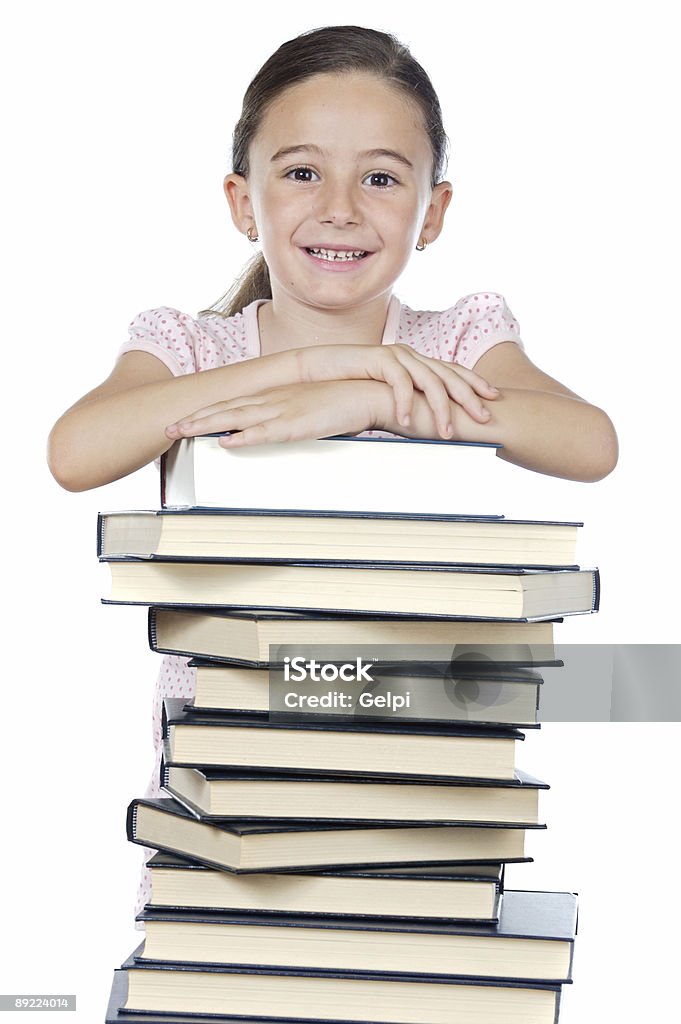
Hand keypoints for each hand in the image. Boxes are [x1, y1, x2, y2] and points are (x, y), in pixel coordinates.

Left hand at [165, 380, 384, 447]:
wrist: (367, 393)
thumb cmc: (340, 402)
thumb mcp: (307, 409)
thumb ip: (287, 418)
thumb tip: (270, 430)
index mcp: (274, 396)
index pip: (232, 404)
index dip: (205, 412)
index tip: (183, 419)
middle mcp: (273, 400)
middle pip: (225, 409)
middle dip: (194, 418)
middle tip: (167, 428)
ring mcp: (283, 410)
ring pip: (236, 418)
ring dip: (206, 425)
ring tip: (182, 431)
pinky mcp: (298, 423)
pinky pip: (266, 432)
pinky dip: (244, 436)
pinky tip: (226, 440)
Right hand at [298, 344, 498, 436]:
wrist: (319, 370)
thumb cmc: (352, 386)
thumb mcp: (386, 396)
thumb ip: (407, 405)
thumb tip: (425, 427)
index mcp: (416, 362)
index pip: (453, 371)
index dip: (475, 383)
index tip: (493, 400)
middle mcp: (411, 355)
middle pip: (449, 375)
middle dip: (470, 397)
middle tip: (485, 418)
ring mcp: (396, 355)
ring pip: (429, 381)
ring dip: (440, 409)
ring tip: (446, 433)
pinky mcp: (378, 358)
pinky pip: (399, 382)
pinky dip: (405, 403)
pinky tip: (406, 422)